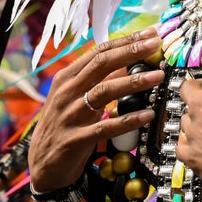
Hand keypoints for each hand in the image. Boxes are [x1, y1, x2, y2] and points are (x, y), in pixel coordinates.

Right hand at [29, 28, 164, 193]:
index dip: (125, 41)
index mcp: (66, 78)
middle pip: (102, 64)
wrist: (42, 166)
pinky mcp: (75, 139)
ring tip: (158, 77)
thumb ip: (98, 80)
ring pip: (104, 91)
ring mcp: (69, 115)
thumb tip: (129, 62)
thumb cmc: (65, 126)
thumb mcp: (76, 99)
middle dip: (131, 52)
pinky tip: (147, 115)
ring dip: (134, 82)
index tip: (149, 34)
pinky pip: (106, 127)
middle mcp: (66, 93)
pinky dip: (128, 120)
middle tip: (156, 46)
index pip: (98, 52)